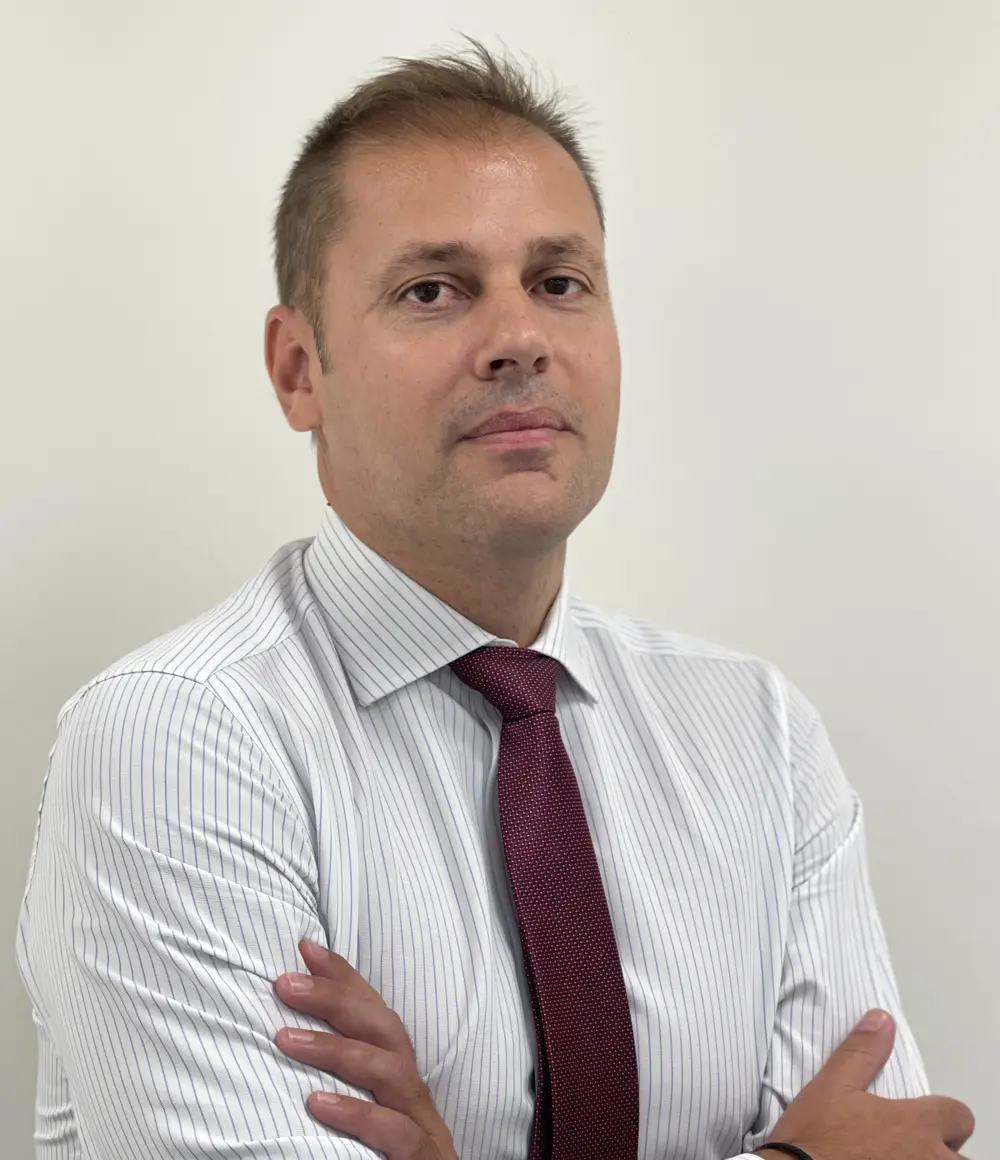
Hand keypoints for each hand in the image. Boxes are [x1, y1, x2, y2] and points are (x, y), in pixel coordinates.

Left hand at [274, 939, 458, 1159]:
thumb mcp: (367, 1117)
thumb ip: (341, 1083)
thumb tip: (286, 1042)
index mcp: (399, 1080)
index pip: (375, 1014)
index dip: (345, 978)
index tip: (304, 947)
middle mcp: (414, 1094)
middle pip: (384, 1030)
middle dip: (336, 998)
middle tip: (285, 982)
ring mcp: (422, 1127)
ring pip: (389, 1071)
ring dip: (335, 1049)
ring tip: (284, 1039)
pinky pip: (395, 1134)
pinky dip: (358, 1114)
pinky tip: (316, 1104)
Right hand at [755, 1009, 975, 1159]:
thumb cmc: (815, 1136)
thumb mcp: (832, 1085)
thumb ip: (863, 1053)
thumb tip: (882, 1020)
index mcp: (916, 1125)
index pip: (958, 1116)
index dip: (940, 1114)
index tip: (916, 1117)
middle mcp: (927, 1159)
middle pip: (958, 1156)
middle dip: (939, 1149)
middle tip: (906, 1144)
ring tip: (894, 1158)